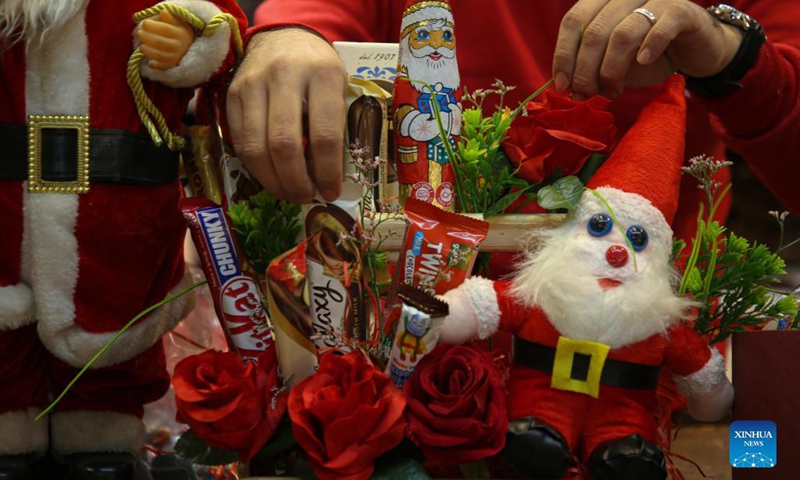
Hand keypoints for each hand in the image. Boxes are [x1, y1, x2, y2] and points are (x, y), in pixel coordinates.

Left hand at [136, 10, 195, 69]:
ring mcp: (175, 57)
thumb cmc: (179, 32)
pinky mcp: (171, 65)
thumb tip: (163, 12)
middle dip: (147, 37)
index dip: (153, 26)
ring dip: (148, 51)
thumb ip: (170, 18)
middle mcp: (179, 46)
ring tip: (141, 46)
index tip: (144, 23)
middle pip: (159, 42)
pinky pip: (161, 66)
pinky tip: (149, 62)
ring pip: (159, 55)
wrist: (190, 48)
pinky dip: (154, 65)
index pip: (165, 29)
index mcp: (180, 34)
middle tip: (139, 33)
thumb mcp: (178, 23)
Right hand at [227, 28, 346, 203]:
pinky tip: (271, 175)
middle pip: (284, 144)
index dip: (327, 172)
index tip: (331, 191)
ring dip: (272, 181)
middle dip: (295, 181)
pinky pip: (239, 142)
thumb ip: (335, 127)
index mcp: (322, 75)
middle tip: (306, 196)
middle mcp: (284, 76)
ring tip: (288, 192)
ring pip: (255, 147)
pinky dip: (255, 167)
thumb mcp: (339, 89)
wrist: (282, 37)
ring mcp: (252, 84)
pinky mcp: (230, 95)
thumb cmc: (318, 71)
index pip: (324, 135)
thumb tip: (325, 179)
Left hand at [552, 0, 744, 98]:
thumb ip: (590, 65)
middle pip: (594, 32)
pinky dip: (648, 48)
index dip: (563, 53)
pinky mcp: (681, 10)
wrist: (695, 49)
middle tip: (586, 95)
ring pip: (622, 34)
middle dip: (585, 70)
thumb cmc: (647, 53)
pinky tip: (643, 63)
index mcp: (603, 1)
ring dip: (612, 70)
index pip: (573, 21)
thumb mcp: (612, 60)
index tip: (562, 84)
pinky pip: (660, 28)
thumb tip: (567, 86)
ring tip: (613, 90)